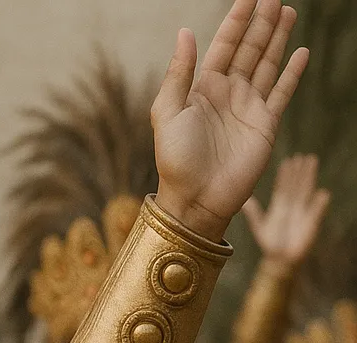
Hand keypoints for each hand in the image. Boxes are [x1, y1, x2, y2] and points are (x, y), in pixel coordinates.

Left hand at [153, 0, 307, 239]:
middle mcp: (227, 93)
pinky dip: (292, 72)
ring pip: (267, 64)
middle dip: (261, 23)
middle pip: (249, 49)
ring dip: (277, 39)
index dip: (236, 20)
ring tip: (287, 12)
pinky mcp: (266, 124)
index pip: (224, 45)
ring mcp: (248, 107)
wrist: (196, 198)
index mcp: (202, 88)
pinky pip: (282, 92)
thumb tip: (185, 32)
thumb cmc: (175, 159)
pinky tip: (300, 52)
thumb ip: (179, 73)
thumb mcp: (167, 112)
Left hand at [243, 153, 329, 271]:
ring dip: (309, 178)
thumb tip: (244, 201)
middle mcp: (291, 207)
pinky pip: (315, 213)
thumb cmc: (271, 242)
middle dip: (299, 171)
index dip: (285, 174)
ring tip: (312, 163)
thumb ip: (254, 213)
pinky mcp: (309, 225)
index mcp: (279, 207)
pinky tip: (322, 194)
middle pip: (296, 185)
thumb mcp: (259, 226)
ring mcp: (302, 214)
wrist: (280, 259)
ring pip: (306, 193)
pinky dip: (319, 205)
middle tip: (303, 155)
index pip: (283, 187)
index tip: (288, 160)